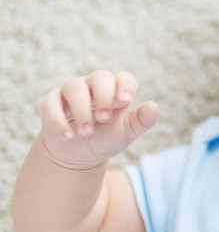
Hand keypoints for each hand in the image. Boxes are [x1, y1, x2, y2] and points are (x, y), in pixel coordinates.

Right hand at [40, 70, 158, 168]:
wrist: (79, 155)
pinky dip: (59, 121)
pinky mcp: (51, 102)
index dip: (126, 86)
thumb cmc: (107, 138)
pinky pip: (52, 104)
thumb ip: (141, 121)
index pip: (124, 78)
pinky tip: (68, 137)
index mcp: (116, 91)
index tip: (125, 101)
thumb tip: (154, 107)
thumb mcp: (126, 132)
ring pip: (75, 87)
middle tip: (105, 119)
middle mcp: (94, 86)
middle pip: (100, 77)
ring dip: (82, 111)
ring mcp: (71, 92)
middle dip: (104, 97)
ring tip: (87, 133)